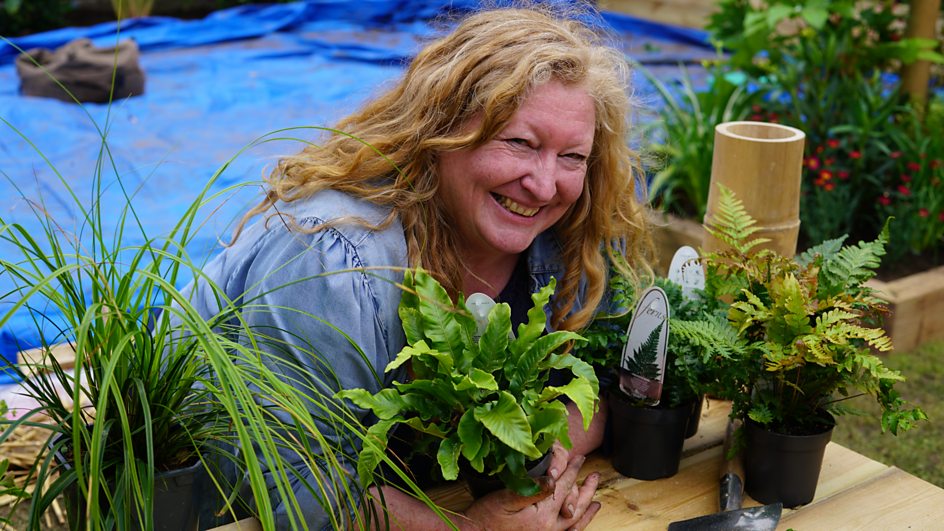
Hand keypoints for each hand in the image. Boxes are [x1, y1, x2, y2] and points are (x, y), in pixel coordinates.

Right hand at [462, 451, 600, 530]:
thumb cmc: (485, 517)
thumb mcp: (505, 498)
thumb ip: (532, 489)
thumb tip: (554, 478)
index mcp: (542, 515)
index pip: (562, 487)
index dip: (571, 470)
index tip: (579, 457)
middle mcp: (549, 528)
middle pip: (574, 505)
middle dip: (586, 488)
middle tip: (594, 475)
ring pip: (574, 522)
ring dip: (586, 508)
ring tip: (596, 500)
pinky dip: (576, 526)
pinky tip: (577, 521)